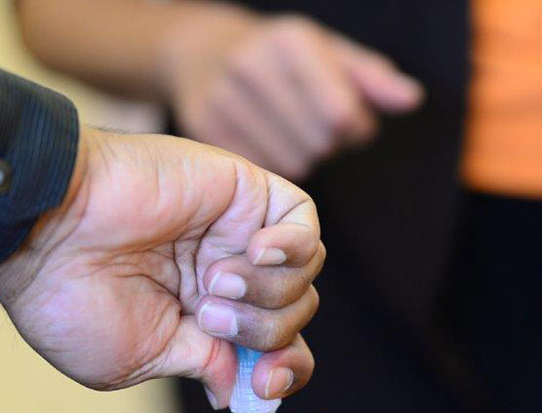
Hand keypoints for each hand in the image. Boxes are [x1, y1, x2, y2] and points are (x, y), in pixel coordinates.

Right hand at [0, 127, 322, 405]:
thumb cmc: (71, 302)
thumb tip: (239, 388)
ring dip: (265, 294)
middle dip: (267, 335)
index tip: (261, 384)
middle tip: (211, 321)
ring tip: (210, 283)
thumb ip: (201, 366)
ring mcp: (234, 235)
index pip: (271, 351)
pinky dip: (293, 248)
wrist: (44, 232)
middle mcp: (224, 278)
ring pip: (302, 277)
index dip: (281, 373)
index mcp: (200, 320)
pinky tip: (254, 251)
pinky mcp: (241, 192)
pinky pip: (303, 222)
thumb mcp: (140, 358)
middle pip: (293, 317)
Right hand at [160, 4, 423, 179]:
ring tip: (292, 134)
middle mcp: (252, 67)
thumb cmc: (279, 55)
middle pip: (318, 143)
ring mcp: (223, 99)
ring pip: (292, 163)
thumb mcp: (327, 52)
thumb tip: (411, 101)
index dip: (355, 128)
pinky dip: (274, 164)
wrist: (199, 51)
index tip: (352, 122)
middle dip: (330, 143)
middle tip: (318, 128)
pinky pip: (262, 170)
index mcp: (290, 42)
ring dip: (304, 157)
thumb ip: (371, 79)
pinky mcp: (204, 128)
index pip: (340, 115)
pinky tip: (267, 142)